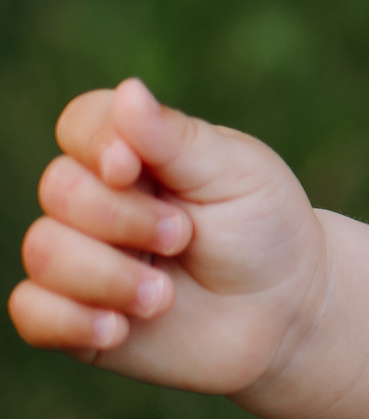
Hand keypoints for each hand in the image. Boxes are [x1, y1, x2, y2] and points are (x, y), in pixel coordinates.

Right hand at [12, 78, 328, 393]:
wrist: (287, 311)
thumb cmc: (265, 229)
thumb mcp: (236, 173)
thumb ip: (176, 138)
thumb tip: (128, 90)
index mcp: (136, 152)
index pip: (81, 123)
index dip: (94, 143)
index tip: (131, 168)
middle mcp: (97, 200)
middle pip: (59, 189)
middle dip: (123, 219)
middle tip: (183, 236)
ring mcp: (82, 257)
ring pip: (42, 250)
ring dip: (108, 276)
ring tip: (163, 296)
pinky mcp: (75, 316)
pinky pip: (31, 312)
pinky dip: (72, 320)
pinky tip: (120, 327)